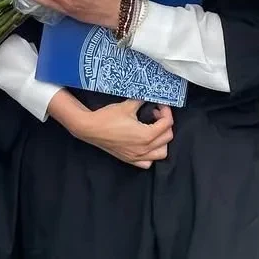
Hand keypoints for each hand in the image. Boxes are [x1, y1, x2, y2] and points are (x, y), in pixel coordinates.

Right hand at [57, 96, 173, 168]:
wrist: (90, 128)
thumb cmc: (107, 118)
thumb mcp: (128, 106)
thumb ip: (142, 100)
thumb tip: (150, 96)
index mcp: (146, 135)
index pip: (167, 124)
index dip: (166, 111)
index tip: (159, 105)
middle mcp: (144, 149)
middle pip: (167, 137)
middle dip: (165, 123)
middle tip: (155, 114)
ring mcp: (137, 156)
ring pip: (161, 153)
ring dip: (162, 141)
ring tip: (154, 130)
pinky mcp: (130, 159)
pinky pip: (148, 162)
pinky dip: (151, 155)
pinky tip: (146, 145)